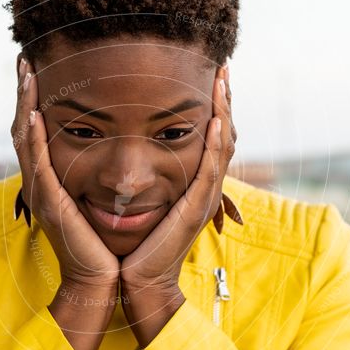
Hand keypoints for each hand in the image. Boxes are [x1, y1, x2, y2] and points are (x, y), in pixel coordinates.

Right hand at [11, 55, 120, 288]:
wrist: (100, 281)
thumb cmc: (104, 246)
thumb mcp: (98, 205)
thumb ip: (96, 182)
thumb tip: (112, 157)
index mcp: (52, 182)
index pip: (37, 134)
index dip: (34, 103)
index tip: (37, 72)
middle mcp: (41, 184)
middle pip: (24, 130)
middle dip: (24, 94)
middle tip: (24, 61)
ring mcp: (41, 194)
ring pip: (25, 141)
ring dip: (24, 105)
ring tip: (26, 73)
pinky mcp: (50, 204)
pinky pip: (37, 164)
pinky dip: (33, 137)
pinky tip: (34, 113)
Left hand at [119, 64, 236, 346]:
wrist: (136, 281)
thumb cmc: (132, 245)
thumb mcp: (139, 205)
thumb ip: (140, 181)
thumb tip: (123, 156)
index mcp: (190, 186)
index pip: (207, 138)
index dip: (212, 108)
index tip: (208, 76)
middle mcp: (203, 189)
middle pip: (222, 135)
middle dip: (224, 101)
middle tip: (223, 68)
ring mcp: (203, 199)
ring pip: (222, 146)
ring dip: (225, 111)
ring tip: (224, 80)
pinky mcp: (195, 210)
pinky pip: (211, 170)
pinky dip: (216, 142)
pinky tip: (217, 118)